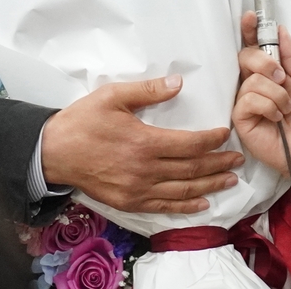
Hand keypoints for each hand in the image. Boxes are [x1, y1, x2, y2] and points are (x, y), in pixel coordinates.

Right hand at [40, 75, 244, 214]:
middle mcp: (146, 170)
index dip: (212, 140)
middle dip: (218, 163)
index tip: (225, 134)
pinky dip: (186, 206)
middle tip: (237, 160)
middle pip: (192, 169)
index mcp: (145, 142)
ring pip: (183, 191)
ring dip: (210, 186)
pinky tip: (201, 203)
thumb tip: (178, 83)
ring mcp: (138, 190)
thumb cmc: (82, 121)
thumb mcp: (112, 96)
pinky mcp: (129, 202)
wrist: (53, 152)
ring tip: (229, 181)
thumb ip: (147, 91)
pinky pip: (164, 207)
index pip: (190, 144)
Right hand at [233, 12, 290, 217]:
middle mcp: (251, 81)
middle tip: (282, 78)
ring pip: (251, 80)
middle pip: (245, 57)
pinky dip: (269, 107)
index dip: (248, 30)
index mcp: (266, 70)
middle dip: (265, 63)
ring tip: (286, 109)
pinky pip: (249, 99)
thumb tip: (280, 29)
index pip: (252, 45)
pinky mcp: (238, 115)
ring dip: (277, 94)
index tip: (250, 17)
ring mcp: (243, 98)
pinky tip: (276, 118)